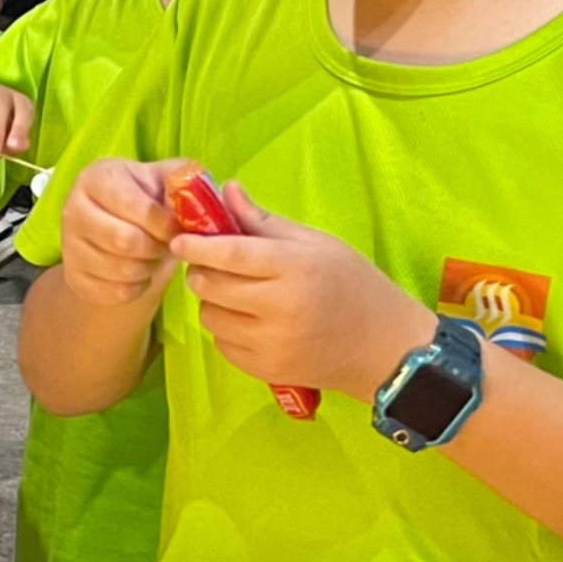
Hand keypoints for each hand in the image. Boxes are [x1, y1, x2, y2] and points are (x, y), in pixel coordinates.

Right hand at [57, 159, 182, 308]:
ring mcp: (69, 245)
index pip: (133, 204)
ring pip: (121, 270)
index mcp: (97, 177)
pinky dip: (137, 287)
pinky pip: (115, 292)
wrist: (119, 225)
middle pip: (124, 240)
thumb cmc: (147, 198)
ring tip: (154, 255)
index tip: (179, 227)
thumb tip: (195, 201)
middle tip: (167, 244)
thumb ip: (183, 181)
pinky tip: (141, 273)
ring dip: (149, 267)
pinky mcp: (74, 277)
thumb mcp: (166, 178)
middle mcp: (74, 209)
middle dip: (157, 247)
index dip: (163, 222)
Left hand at [168, 180, 430, 401]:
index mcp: (295, 268)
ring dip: (213, 301)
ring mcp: (272, 344)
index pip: (231, 253)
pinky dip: (226, 328)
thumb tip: (226, 191)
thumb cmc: (352, 284)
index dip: (198, 245)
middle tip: (208, 262)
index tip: (179, 240)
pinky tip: (248, 319)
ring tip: (235, 292)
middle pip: (212, 286)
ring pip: (211, 317)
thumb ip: (264, 221)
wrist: (383, 345)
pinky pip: (222, 345)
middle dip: (200, 271)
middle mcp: (280, 308)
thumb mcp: (316, 243)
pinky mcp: (266, 370)